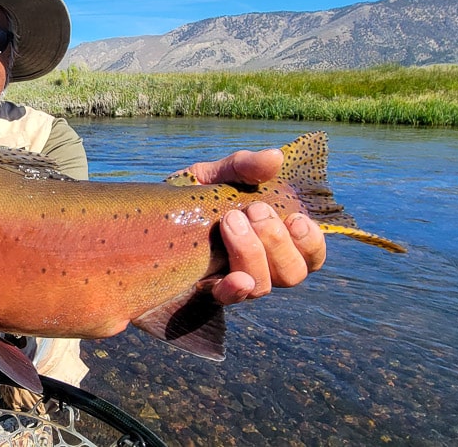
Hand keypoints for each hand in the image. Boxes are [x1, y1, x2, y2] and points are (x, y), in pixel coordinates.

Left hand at [185, 148, 326, 303]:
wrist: (146, 216)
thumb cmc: (192, 195)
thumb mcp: (216, 174)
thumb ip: (245, 166)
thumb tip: (275, 157)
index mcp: (273, 240)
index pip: (311, 255)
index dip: (311, 243)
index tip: (295, 219)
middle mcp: (260, 266)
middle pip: (292, 274)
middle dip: (276, 241)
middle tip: (253, 209)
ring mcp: (234, 281)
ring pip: (263, 286)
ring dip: (252, 253)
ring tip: (230, 221)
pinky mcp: (205, 291)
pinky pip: (228, 300)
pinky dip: (234, 290)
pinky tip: (231, 277)